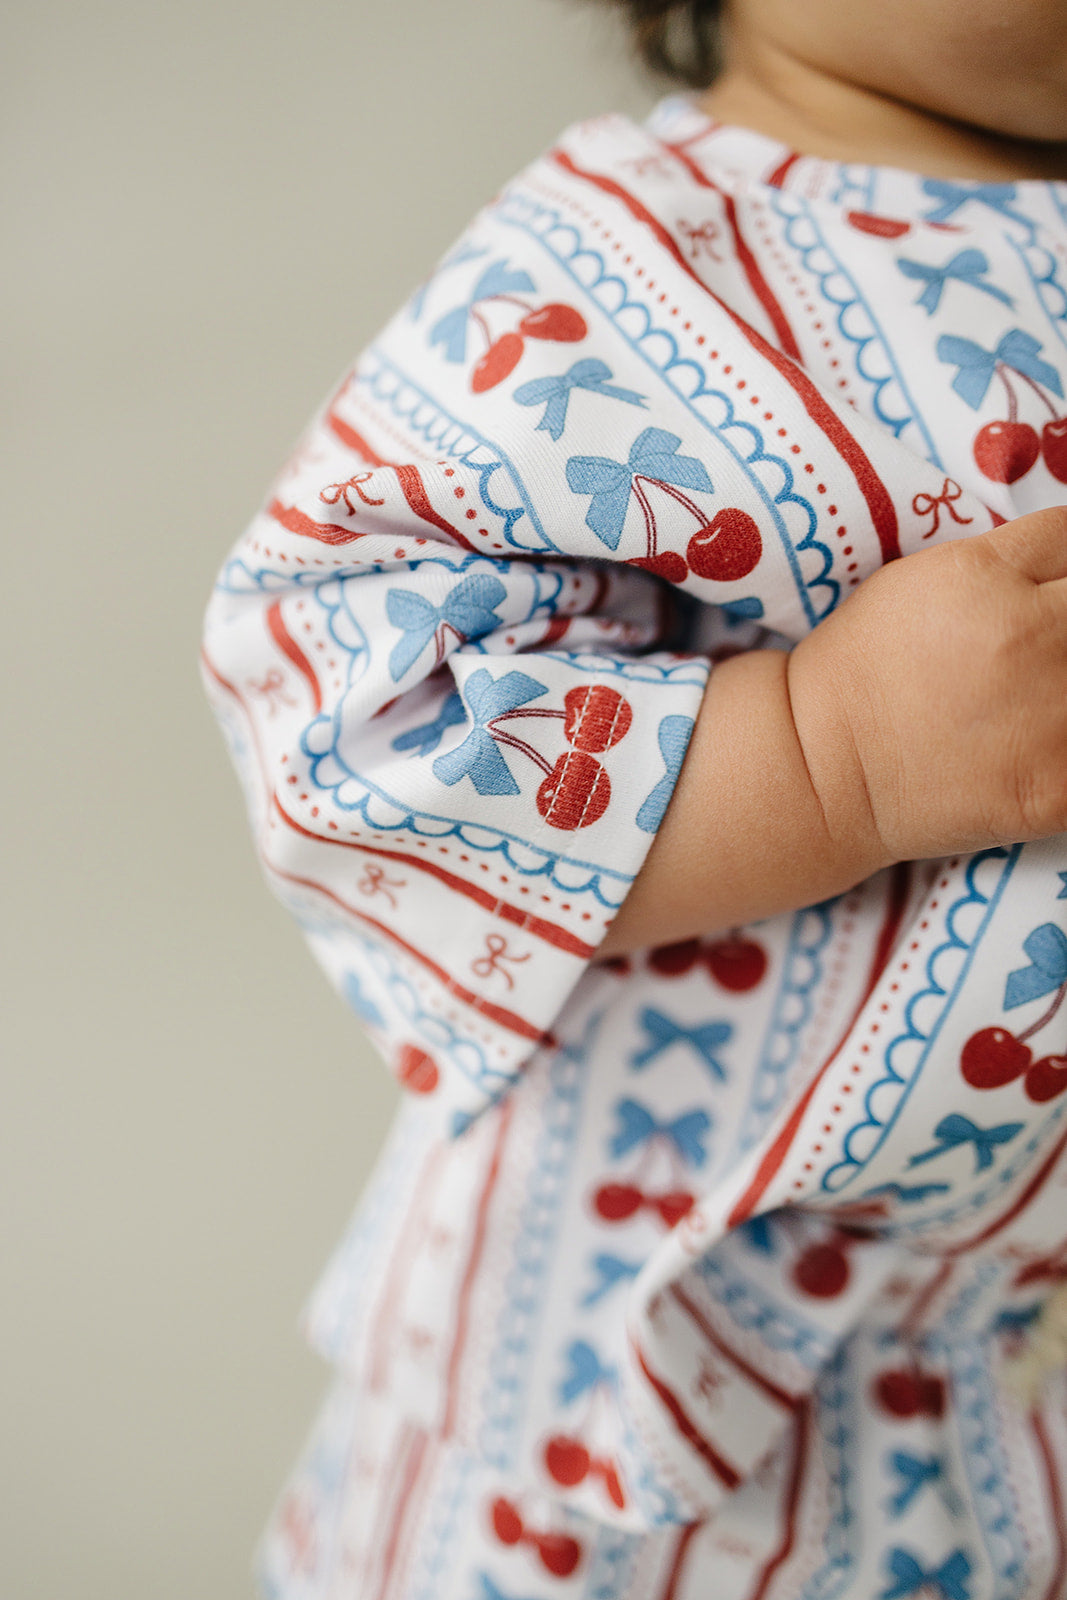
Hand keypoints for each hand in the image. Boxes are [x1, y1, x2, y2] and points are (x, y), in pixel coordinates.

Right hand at [787, 505, 1066, 865]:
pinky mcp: (1060, 789)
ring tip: (1034, 697)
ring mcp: (1054, 721)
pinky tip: (1038, 746)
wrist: (824, 771)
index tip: (1040, 598)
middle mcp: (1031, 641)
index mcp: (990, 579)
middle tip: (1035, 651)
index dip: (1063, 567)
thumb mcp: (931, 577)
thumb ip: (1015, 558)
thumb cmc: (870, 666)